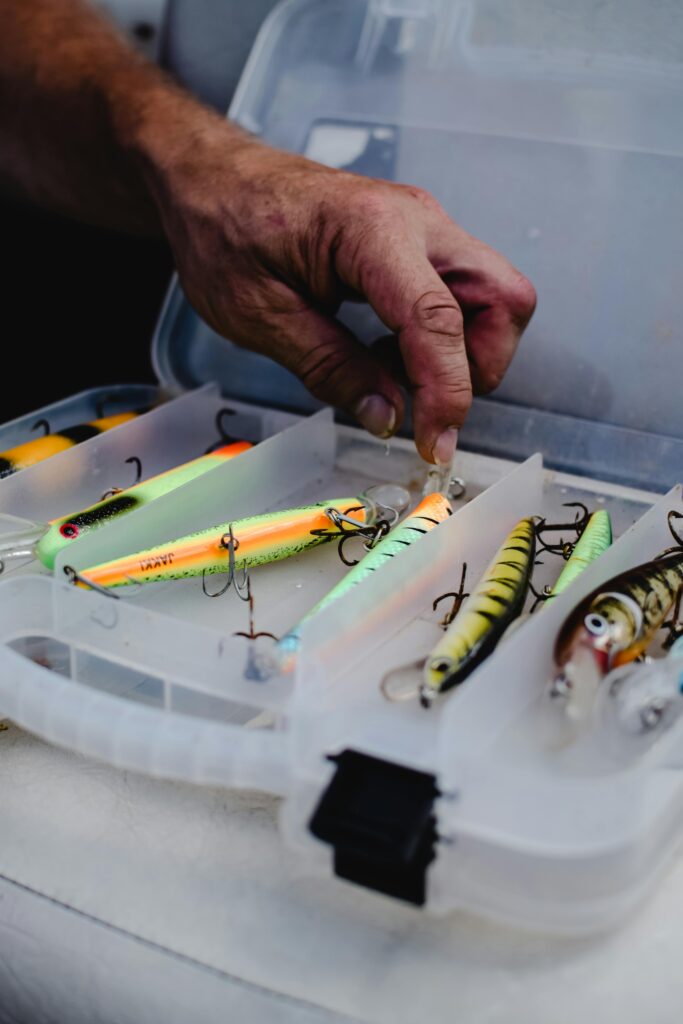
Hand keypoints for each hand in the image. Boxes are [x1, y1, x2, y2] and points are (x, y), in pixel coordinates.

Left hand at [151, 131, 535, 463]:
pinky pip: (462, 295)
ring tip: (391, 372)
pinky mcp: (418, 243)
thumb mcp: (261, 317)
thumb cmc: (225, 229)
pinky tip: (387, 352)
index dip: (446, 392)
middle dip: (480, 367)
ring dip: (462, 354)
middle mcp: (416, 220)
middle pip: (503, 299)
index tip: (435, 444)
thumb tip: (388, 417)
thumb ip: (331, 368)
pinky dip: (442, 338)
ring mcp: (424, 228)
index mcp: (371, 231)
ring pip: (494, 298)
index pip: (438, 319)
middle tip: (427, 407)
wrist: (213, 178)